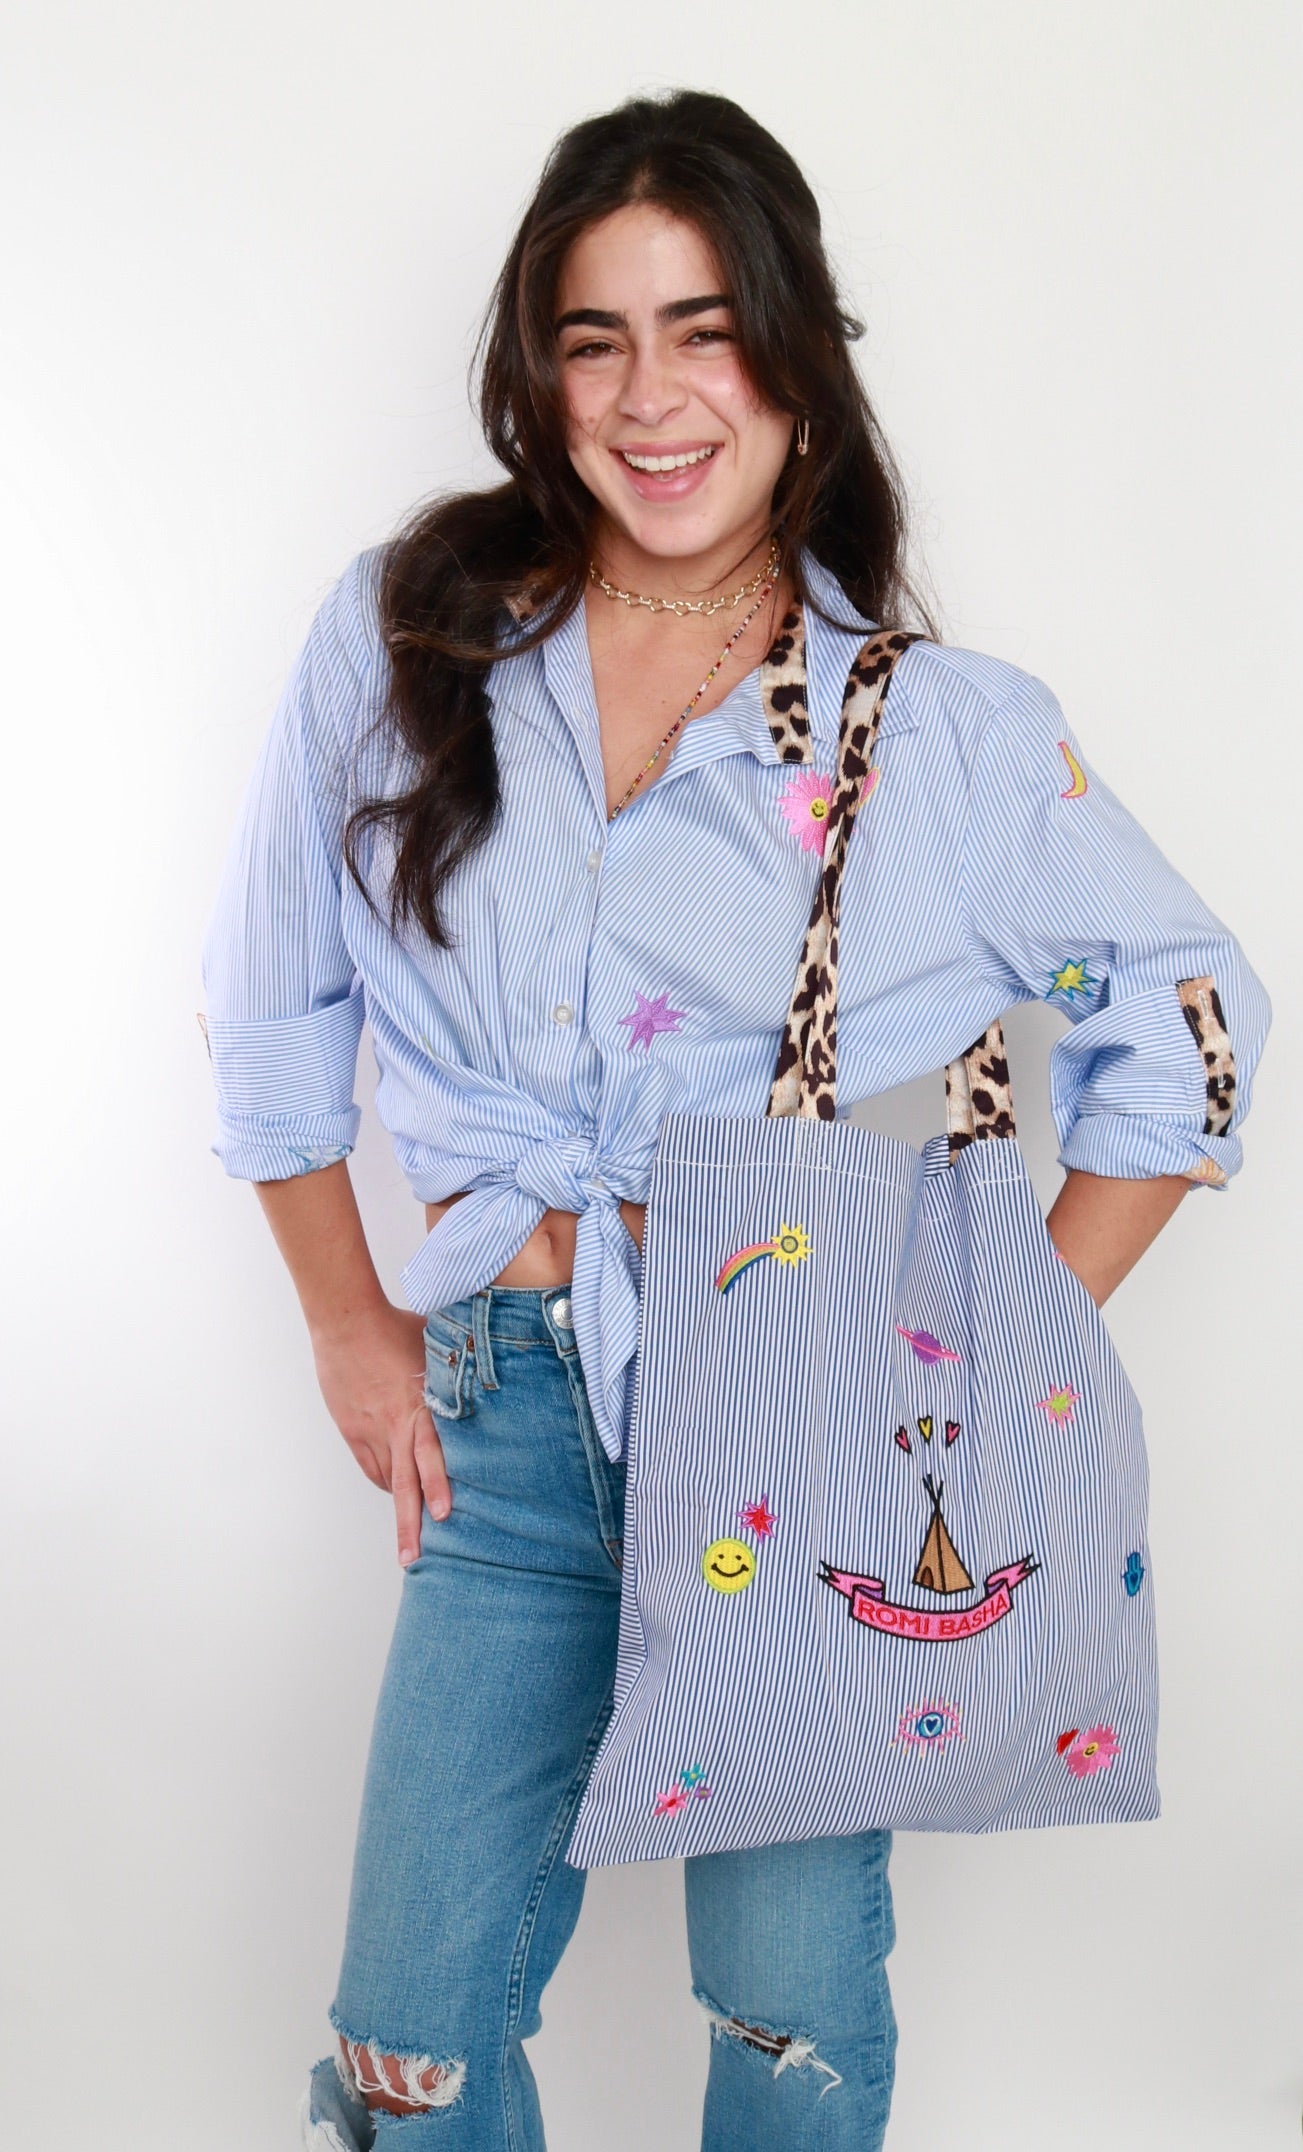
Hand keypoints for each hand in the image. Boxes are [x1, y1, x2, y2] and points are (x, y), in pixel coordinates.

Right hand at [310, 1301, 450, 1566]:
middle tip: (413, 1559)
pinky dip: (385, 1482)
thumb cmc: (395, 1325)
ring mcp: (369, 1429)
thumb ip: (458, 1367)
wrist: (344, 1321)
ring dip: (401, 1506)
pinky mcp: (352, 1428)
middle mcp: (393, 1424)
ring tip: (411, 1536)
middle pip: (402, 1483)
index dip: (436, 1484)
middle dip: (409, 1524)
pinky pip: (371, 1466)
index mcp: (418, 1405)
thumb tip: (489, 1363)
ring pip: (387, 1480)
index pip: (428, 1452)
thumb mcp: (435, 1345)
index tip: (445, 1515)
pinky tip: (395, 1492)